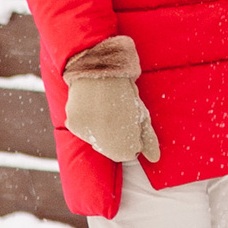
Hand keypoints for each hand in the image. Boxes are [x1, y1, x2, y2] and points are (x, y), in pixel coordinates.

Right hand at [63, 36, 160, 161]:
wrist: (100, 69)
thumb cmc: (125, 92)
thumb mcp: (141, 115)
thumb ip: (148, 139)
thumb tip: (154, 159)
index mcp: (123, 146)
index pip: (129, 153)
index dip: (132, 136)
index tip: (131, 120)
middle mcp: (103, 146)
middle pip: (111, 149)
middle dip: (116, 135)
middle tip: (118, 112)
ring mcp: (87, 136)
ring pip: (95, 140)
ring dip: (100, 129)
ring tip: (105, 107)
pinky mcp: (73, 125)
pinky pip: (82, 129)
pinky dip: (87, 121)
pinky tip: (92, 106)